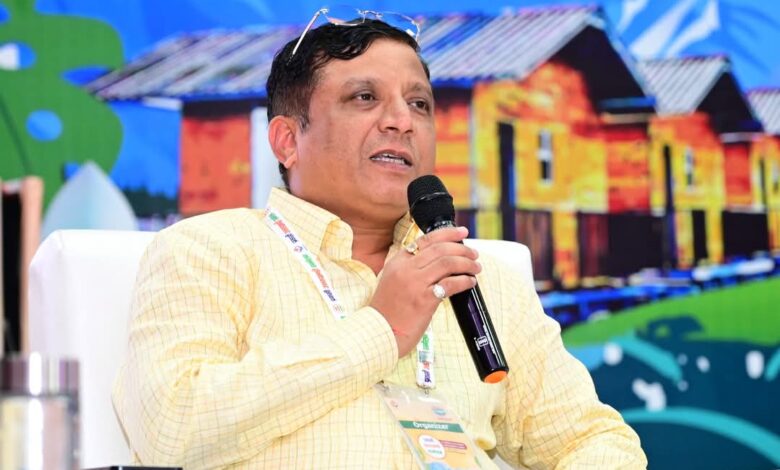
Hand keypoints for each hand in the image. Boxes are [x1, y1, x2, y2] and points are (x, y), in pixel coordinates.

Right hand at [370, 226, 481, 356]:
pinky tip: (470, 282)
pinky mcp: (424, 300)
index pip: (426, 240)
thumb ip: (410, 268)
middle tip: (474, 254)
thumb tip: (438, 260)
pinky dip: (464, 281)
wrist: (379, 332)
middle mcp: (406, 269)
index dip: (448, 233)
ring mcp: (415, 283)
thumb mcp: (393, 280)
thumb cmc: (388, 310)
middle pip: (441, 249)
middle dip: (462, 249)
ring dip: (467, 263)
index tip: (462, 232)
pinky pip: (450, 284)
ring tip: (476, 267)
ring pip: (448, 263)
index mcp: (398, 262)